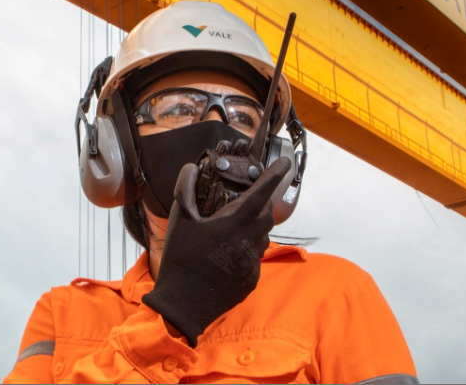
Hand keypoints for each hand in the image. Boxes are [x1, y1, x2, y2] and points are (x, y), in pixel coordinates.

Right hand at [142, 155, 292, 346]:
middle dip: (262, 204)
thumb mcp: (179, 220)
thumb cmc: (181, 259)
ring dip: (253, 229)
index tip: (287, 162)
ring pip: (262, 238)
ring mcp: (253, 262)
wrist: (184, 303)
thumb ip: (186, 189)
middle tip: (248, 201)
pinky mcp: (252, 279)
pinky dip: (245, 252)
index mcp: (234, 222)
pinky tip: (225, 257)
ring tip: (231, 231)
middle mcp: (250, 240)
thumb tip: (191, 167)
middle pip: (266, 215)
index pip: (262, 191)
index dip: (276, 174)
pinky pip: (255, 258)